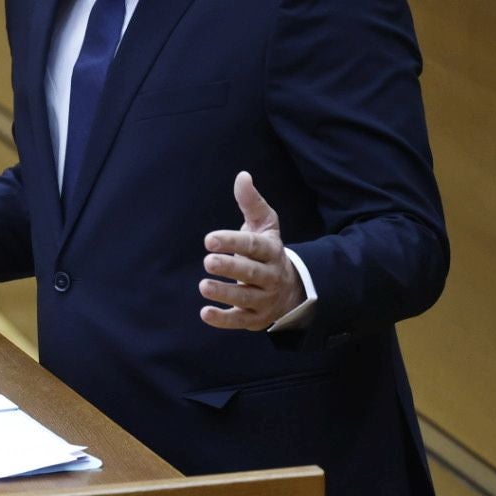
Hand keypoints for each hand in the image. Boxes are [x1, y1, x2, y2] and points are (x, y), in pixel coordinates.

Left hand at [199, 171, 305, 330]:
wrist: (292, 290)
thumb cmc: (268, 252)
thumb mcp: (265, 227)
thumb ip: (252, 203)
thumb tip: (242, 175)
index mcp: (271, 251)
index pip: (252, 246)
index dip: (232, 242)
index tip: (209, 238)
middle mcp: (270, 276)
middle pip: (251, 272)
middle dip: (230, 267)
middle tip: (208, 261)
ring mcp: (264, 299)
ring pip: (245, 297)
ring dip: (224, 293)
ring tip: (203, 285)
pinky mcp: (255, 319)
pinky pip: (239, 320)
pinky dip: (223, 319)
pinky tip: (205, 313)